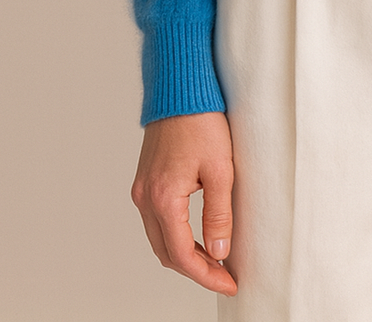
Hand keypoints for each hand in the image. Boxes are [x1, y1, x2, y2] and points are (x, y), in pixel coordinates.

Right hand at [131, 110, 237, 295]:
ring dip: (184, 255)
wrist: (180, 88)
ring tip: (214, 259)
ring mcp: (142, 189)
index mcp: (163, 198)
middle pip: (167, 253)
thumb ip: (218, 214)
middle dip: (195, 270)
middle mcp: (145, 198)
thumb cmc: (201, 121)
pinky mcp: (145, 181)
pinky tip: (196, 235)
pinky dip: (174, 236)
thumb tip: (219, 252)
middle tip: (224, 276)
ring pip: (159, 240)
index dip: (206, 275)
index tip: (229, 283)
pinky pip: (155, 221)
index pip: (182, 255)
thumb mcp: (220, 168)